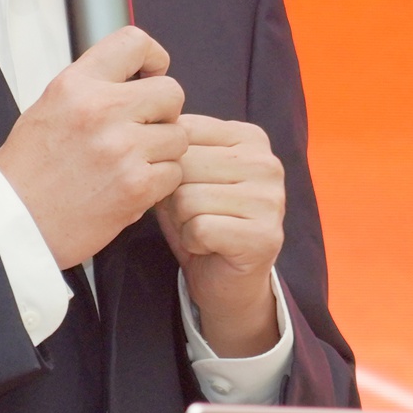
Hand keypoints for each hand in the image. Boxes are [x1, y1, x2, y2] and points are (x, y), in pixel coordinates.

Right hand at [0, 27, 188, 267]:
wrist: (16, 222)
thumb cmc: (28, 171)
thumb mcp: (48, 108)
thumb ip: (90, 88)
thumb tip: (132, 79)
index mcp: (76, 85)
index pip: (134, 42)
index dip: (153, 58)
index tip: (151, 75)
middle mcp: (101, 110)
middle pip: (171, 92)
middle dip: (164, 112)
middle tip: (144, 130)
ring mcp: (122, 148)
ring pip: (178, 136)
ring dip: (163, 152)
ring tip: (132, 163)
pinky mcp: (136, 185)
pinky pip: (174, 173)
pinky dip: (159, 183)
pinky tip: (131, 187)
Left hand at [154, 116, 286, 356]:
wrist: (228, 281)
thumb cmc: (202, 220)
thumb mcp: (184, 175)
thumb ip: (172, 148)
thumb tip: (141, 131)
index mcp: (250, 137)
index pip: (184, 131)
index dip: (169, 165)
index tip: (189, 186)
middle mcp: (267, 162)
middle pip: (184, 165)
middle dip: (174, 195)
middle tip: (194, 214)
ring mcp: (271, 199)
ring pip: (188, 198)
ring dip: (182, 221)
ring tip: (201, 229)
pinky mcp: (264, 235)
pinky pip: (199, 228)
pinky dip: (192, 242)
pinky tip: (208, 246)